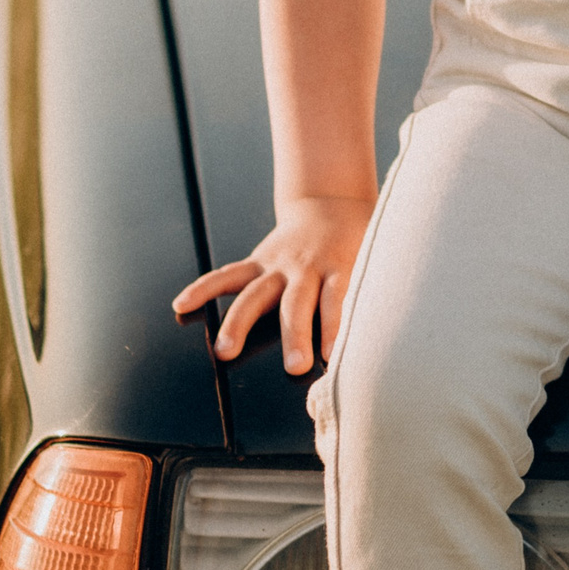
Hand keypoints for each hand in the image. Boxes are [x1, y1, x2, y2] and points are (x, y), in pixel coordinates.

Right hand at [171, 196, 374, 374]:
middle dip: (294, 335)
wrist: (334, 204)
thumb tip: (387, 344)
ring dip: (239, 322)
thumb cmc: (359, 244)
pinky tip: (182, 305)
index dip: (336, 326)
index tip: (333, 355)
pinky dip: (204, 288)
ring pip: (255, 293)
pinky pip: (228, 275)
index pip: (339, 299)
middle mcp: (307, 267)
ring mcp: (278, 264)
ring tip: (225, 351)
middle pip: (298, 303)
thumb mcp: (374, 264)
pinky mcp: (258, 261)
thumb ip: (371, 298)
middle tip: (294, 366)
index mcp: (340, 268)